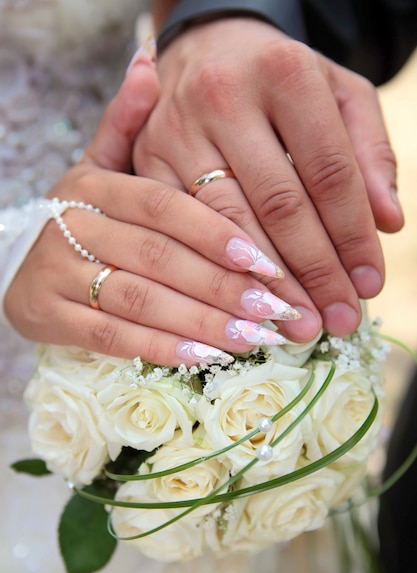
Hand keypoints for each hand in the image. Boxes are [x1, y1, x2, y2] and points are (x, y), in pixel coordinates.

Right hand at [5, 55, 315, 364]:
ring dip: (201, 322)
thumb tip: (147, 60)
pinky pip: (111, 337)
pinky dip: (162, 348)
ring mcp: (57, 273)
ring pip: (140, 300)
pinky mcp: (48, 316)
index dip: (215, 234)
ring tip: (254, 338)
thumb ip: (125, 123)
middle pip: (158, 257)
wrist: (21, 260)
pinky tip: (208, 357)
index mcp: (95, 184)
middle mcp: (74, 225)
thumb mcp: (100, 164)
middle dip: (222, 287)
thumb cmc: (86, 216)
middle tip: (277, 309)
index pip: (163, 206)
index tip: (266, 262)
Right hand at [133, 17, 402, 336]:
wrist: (203, 52)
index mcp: (283, 70)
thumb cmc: (278, 81)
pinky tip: (243, 305)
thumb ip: (370, 151)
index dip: (353, 235)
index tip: (368, 284)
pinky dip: (214, 272)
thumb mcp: (337, 93)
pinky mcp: (143, 161)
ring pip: (227, 223)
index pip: (330, 170)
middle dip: (313, 270)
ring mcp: (175, 130)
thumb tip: (388, 221)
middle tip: (337, 319)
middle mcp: (222, 96)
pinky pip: (180, 231)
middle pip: (279, 202)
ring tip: (297, 324)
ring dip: (266, 284)